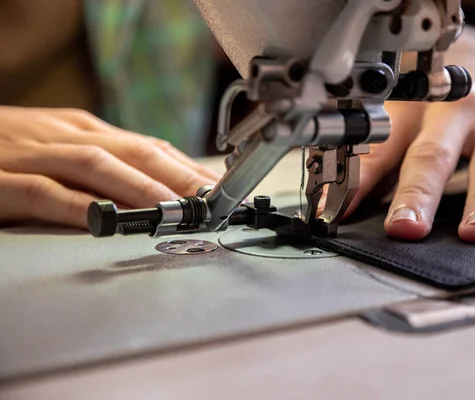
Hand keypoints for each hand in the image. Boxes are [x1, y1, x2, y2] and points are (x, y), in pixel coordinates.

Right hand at [0, 106, 219, 228]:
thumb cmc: (8, 150)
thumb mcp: (64, 148)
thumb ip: (106, 164)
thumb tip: (155, 186)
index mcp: (84, 130)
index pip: (149, 147)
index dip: (187, 168)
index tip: (219, 190)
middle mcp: (65, 137)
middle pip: (135, 153)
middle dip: (179, 177)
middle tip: (213, 201)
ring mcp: (33, 157)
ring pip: (98, 167)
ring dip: (140, 188)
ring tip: (175, 208)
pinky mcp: (0, 181)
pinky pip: (44, 194)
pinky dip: (77, 207)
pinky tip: (103, 221)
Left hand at [347, 69, 474, 244]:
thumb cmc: (442, 103)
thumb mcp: (403, 122)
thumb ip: (373, 165)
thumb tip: (336, 205)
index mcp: (421, 108)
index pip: (390, 148)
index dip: (369, 181)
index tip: (350, 215)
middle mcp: (464, 110)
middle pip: (440, 153)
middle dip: (424, 192)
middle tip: (409, 228)